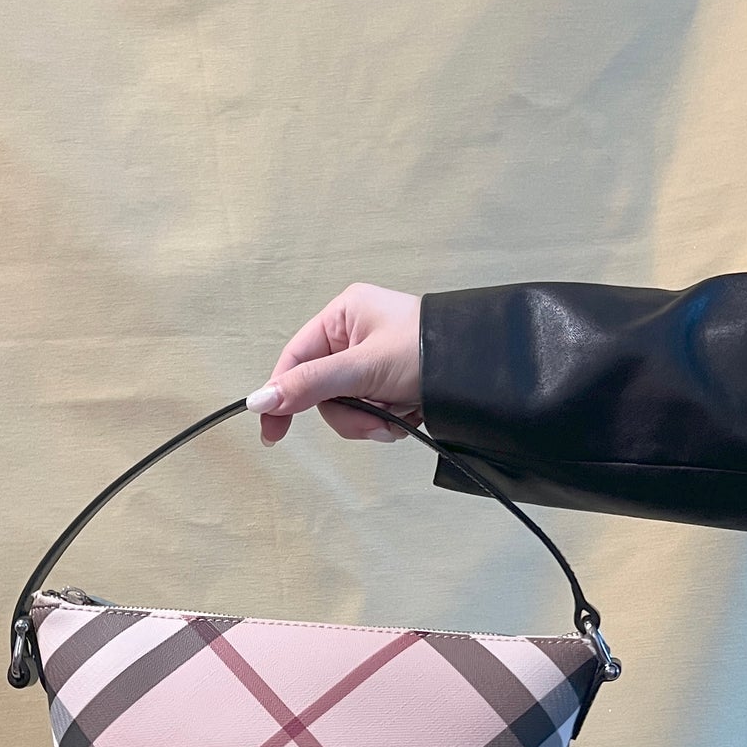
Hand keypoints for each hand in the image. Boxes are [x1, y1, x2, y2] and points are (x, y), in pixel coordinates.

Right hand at [245, 283, 422, 445]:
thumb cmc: (428, 351)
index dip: (282, 395)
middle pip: (323, 391)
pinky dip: (388, 420)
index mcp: (343, 315)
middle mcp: (355, 335)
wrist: (486, 370)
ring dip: (371, 420)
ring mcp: (373, 361)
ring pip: (348, 407)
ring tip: (399, 416)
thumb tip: (260, 400)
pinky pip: (371, 412)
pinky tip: (410, 414)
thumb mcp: (363, 368)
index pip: (296, 359)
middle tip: (374, 419)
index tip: (273, 431)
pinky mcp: (391, 383)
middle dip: (350, 413)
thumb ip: (310, 385)